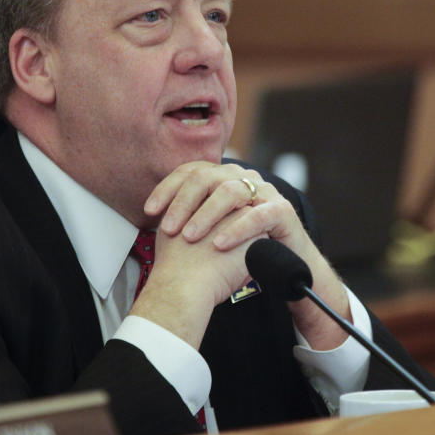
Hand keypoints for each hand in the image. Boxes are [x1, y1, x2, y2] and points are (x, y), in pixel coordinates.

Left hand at [144, 161, 352, 349]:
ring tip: (190, 237)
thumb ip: (188, 217)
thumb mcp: (211, 228)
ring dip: (206, 215)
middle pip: (207, 177)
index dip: (167, 188)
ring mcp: (264, 191)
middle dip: (183, 202)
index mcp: (223, 177)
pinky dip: (236, 229)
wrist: (285, 263)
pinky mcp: (282, 210)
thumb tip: (152, 217)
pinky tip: (219, 244)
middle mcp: (243, 178)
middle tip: (169, 228)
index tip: (149, 211)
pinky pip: (257, 216)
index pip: (191, 171)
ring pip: (230, 192)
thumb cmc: (241, 245)